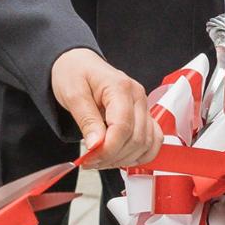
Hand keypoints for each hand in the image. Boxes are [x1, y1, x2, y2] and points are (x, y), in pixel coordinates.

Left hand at [51, 48, 161, 168]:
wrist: (78, 63)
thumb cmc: (75, 73)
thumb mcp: (72, 94)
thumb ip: (86, 120)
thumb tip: (96, 145)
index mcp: (120, 87)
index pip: (123, 127)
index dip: (108, 149)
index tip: (89, 158)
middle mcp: (138, 97)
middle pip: (136, 139)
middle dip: (112, 156)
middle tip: (90, 161)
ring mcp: (143, 107)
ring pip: (146, 144)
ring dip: (124, 159)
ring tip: (100, 159)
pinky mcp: (143, 116)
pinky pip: (152, 142)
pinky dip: (138, 155)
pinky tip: (119, 157)